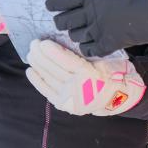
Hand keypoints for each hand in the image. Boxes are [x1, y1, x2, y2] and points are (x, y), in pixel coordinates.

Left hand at [25, 39, 144, 115]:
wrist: (117, 97)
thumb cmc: (111, 73)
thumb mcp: (103, 59)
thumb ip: (85, 53)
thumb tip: (62, 42)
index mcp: (90, 74)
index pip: (66, 61)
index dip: (52, 51)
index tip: (42, 42)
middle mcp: (78, 88)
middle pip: (53, 69)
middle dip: (41, 55)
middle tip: (33, 44)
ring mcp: (70, 98)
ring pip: (48, 79)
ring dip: (37, 65)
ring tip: (31, 54)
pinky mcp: (65, 105)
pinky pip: (47, 91)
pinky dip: (37, 81)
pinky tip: (31, 70)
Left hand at [47, 0, 147, 57]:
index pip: (62, 0)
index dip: (53, 4)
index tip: (49, 6)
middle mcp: (88, 14)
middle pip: (63, 21)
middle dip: (60, 22)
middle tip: (61, 22)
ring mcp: (95, 31)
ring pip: (73, 36)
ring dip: (74, 35)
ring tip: (79, 33)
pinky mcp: (104, 45)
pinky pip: (86, 50)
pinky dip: (86, 48)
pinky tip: (90, 44)